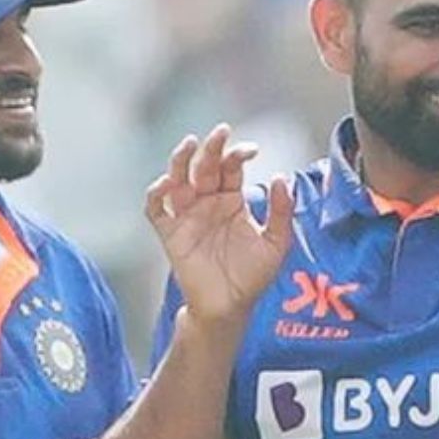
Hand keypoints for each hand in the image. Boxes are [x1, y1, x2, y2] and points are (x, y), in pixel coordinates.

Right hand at [145, 124, 294, 324]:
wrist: (230, 307)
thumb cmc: (252, 276)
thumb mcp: (276, 243)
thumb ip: (281, 212)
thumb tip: (281, 178)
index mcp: (232, 200)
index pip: (231, 168)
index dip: (238, 154)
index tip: (251, 150)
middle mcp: (207, 203)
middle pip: (204, 166)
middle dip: (211, 147)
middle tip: (221, 131)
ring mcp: (187, 217)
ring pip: (177, 180)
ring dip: (181, 160)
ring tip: (189, 143)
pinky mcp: (170, 235)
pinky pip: (156, 210)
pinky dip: (156, 195)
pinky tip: (166, 184)